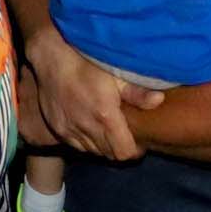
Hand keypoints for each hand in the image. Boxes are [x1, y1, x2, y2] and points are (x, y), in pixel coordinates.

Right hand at [25, 29, 158, 161]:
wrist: (51, 57)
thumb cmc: (86, 61)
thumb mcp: (115, 73)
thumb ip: (137, 92)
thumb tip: (159, 100)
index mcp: (105, 116)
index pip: (124, 153)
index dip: (134, 150)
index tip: (139, 140)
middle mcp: (86, 128)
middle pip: (109, 154)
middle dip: (119, 147)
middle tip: (124, 132)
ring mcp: (69, 130)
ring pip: (92, 151)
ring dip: (101, 144)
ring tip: (106, 128)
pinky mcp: (57, 128)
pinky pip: (76, 144)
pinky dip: (85, 140)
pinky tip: (88, 124)